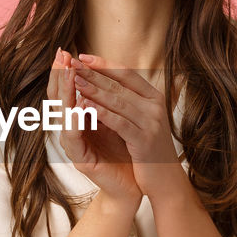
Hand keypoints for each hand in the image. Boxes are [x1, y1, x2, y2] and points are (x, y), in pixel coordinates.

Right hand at [48, 48, 141, 206]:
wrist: (131, 184)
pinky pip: (74, 136)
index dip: (65, 71)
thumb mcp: (115, 119)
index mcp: (79, 119)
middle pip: (60, 98)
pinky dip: (76, 121)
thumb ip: (105, 101)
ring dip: (66, 93)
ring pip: (64, 114)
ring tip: (69, 73)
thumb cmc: (124, 151)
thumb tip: (104, 72)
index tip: (66, 49)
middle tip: (61, 54)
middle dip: (60, 75)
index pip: (68, 91)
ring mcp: (73, 144)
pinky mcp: (80, 158)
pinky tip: (79, 107)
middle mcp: (71, 129)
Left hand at [70, 53, 189, 201]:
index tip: (82, 56)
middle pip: (120, 84)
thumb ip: (126, 102)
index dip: (104, 64)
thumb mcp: (139, 121)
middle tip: (71, 63)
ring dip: (94, 89)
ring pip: (118, 100)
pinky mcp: (144, 140)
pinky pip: (119, 122)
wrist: (165, 180)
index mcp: (154, 97)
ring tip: (74, 80)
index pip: (126, 73)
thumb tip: (101, 83)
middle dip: (93, 73)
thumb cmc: (147, 150)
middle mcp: (155, 106)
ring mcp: (151, 122)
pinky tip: (85, 107)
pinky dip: (101, 113)